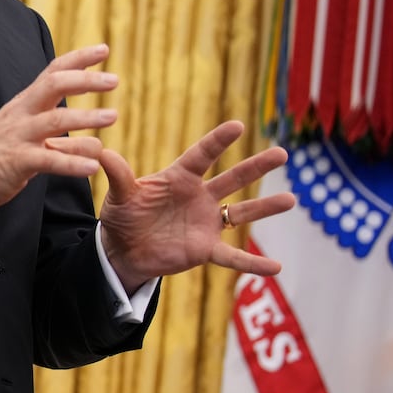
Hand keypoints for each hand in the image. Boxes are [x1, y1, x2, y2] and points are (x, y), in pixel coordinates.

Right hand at [0, 43, 119, 211]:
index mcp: (24, 105)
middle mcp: (22, 115)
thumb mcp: (28, 142)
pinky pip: (49, 161)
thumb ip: (61, 142)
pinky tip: (93, 166)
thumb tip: (94, 144)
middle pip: (54, 85)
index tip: (103, 49)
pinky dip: (73, 163)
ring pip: (55, 120)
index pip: (53, 73)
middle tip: (113, 79)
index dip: (78, 59)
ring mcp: (19, 137)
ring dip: (86, 117)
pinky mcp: (16, 162)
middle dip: (86, 79)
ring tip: (112, 116)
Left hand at [97, 120, 295, 292]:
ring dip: (265, 208)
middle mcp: (198, 197)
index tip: (238, 125)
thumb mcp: (119, 195)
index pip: (201, 156)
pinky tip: (277, 267)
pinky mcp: (205, 249)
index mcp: (178, 179)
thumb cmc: (123, 216)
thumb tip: (101, 152)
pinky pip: (233, 257)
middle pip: (232, 178)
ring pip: (241, 212)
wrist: (123, 250)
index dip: (218, 142)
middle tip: (283, 153)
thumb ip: (117, 175)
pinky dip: (254, 263)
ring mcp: (205, 223)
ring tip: (291, 199)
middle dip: (256, 166)